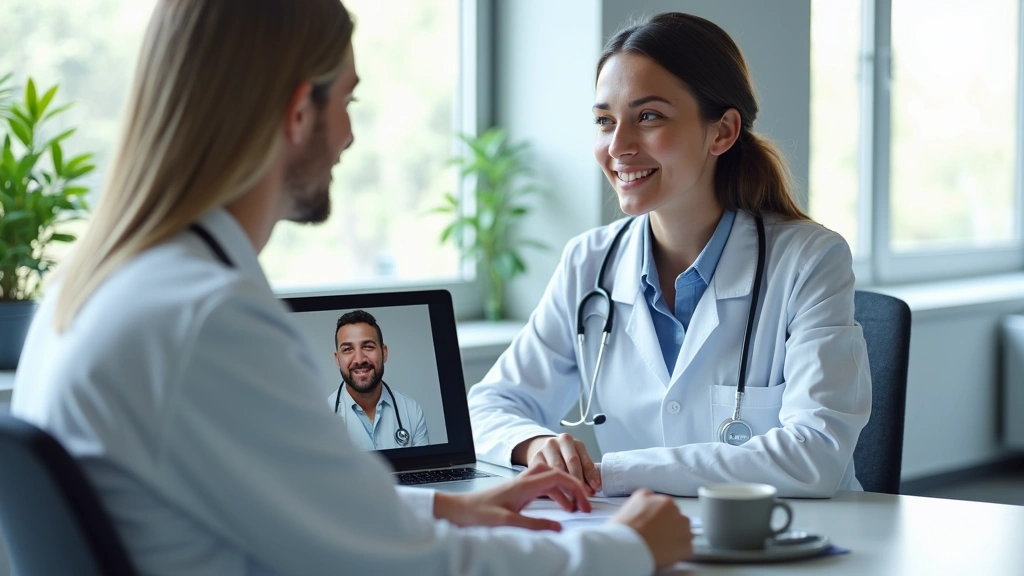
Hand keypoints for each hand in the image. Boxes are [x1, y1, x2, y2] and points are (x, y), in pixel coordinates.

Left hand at [433, 463, 592, 530]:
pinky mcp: (516, 493)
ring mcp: (520, 486)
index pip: (558, 477)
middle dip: (573, 487)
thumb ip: (533, 525)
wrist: (457, 511)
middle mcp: (523, 481)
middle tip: (584, 504)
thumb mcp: (506, 522)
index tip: (585, 502)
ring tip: (573, 508)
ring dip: (564, 491)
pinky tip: (555, 508)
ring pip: (549, 480)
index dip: (575, 487)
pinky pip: (541, 487)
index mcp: (524, 485)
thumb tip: (558, 527)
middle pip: (557, 475)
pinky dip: (553, 495)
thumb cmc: (476, 514)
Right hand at [513, 433, 600, 494]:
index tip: (596, 487)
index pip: (583, 458)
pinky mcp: (534, 460)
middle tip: (585, 495)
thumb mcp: (573, 458)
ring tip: (574, 498)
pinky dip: (553, 487)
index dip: (591, 474)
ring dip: (567, 485)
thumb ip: (583, 470)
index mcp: (569, 441)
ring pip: (557, 468)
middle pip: (571, 461)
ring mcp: (544, 450)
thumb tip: (595, 487)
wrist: (542, 452)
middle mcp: (556, 442)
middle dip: (579, 479)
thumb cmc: (561, 457)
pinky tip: (559, 496)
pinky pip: (545, 475)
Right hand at [610, 489, 692, 568]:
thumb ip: (649, 498)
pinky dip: (677, 552)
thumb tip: (652, 500)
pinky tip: (664, 552)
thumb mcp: (635, 500)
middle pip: (678, 520)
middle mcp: (679, 515)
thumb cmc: (627, 527)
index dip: (661, 518)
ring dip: (675, 538)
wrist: (626, 546)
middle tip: (656, 535)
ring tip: (659, 545)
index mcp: (666, 502)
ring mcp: (685, 532)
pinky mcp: (686, 548)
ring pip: (684, 534)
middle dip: (669, 527)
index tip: (655, 524)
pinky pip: (686, 549)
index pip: (669, 508)